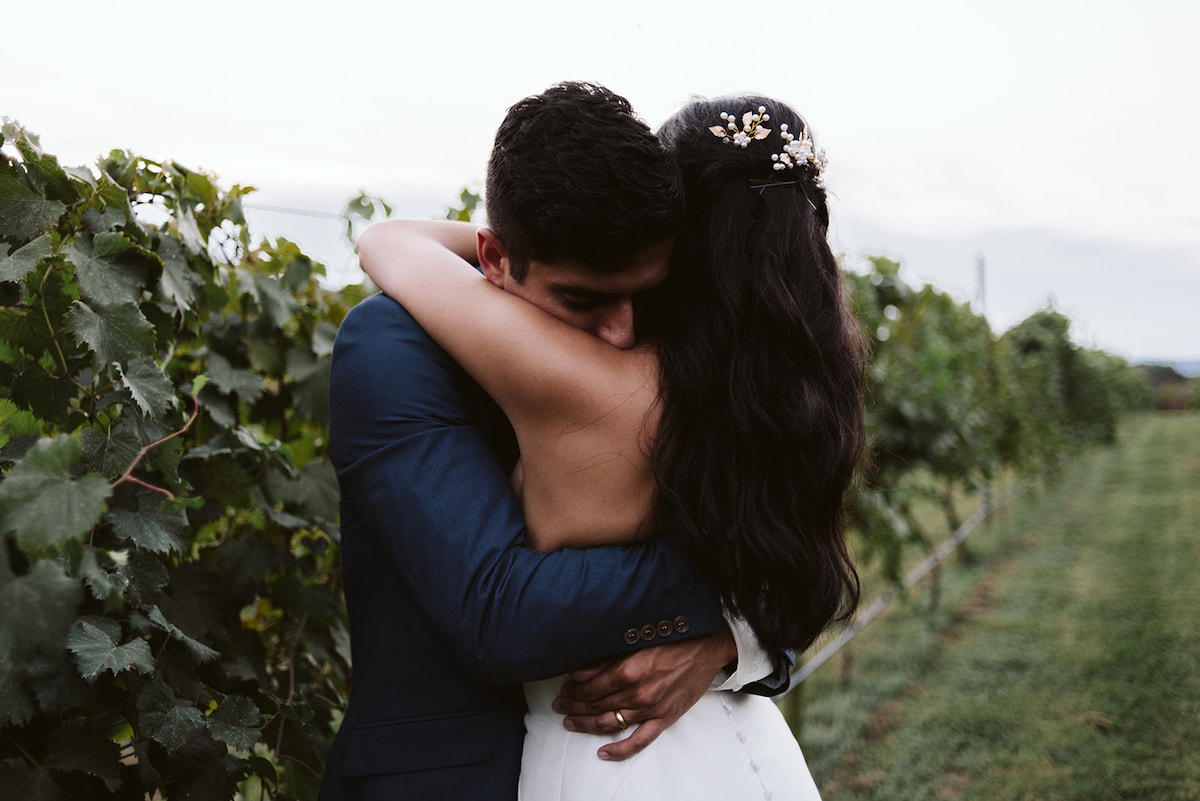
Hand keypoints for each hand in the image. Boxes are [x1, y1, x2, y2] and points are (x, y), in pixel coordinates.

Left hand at [551, 629, 736, 760]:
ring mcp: (650, 709)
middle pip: (596, 706)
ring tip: (571, 722)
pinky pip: (638, 741)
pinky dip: (619, 750)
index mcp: (628, 670)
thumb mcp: (635, 642)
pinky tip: (603, 752)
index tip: (565, 688)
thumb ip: (606, 659)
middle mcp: (637, 693)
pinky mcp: (663, 719)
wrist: (706, 648)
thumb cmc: (674, 640)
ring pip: (609, 723)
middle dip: (574, 706)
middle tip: (560, 705)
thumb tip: (578, 671)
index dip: (574, 689)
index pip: (590, 687)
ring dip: (586, 724)